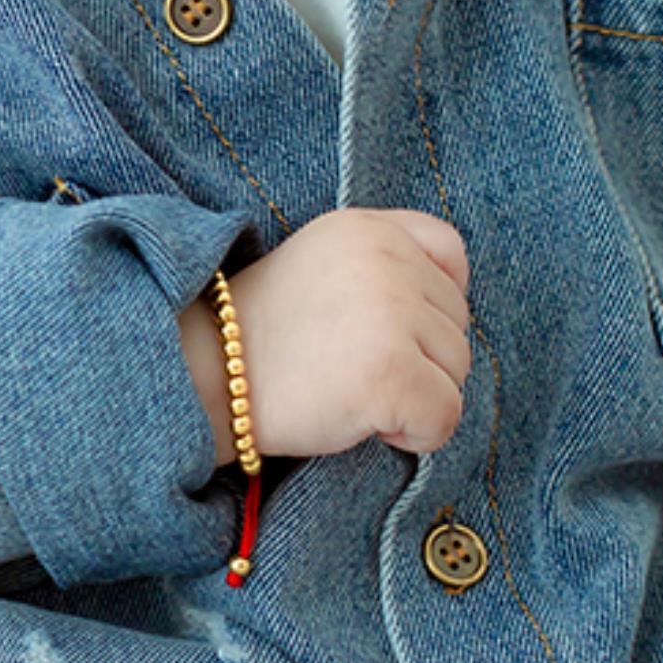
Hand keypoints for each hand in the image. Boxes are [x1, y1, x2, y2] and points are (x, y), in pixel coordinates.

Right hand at [204, 209, 471, 462]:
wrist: (205, 377)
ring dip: (418, 397)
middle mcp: (387, 259)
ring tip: (355, 394)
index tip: (398, 331)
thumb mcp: (322, 263)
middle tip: (355, 371)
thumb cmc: (263, 336)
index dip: (437, 302)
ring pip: (457, 371)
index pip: (450, 253)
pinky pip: (445, 416)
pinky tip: (367, 424)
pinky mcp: (391, 371)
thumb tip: (448, 319)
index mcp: (369, 227)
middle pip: (458, 322)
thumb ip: (383, 269)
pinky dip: (416, 435)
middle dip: (421, 359)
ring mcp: (391, 314)